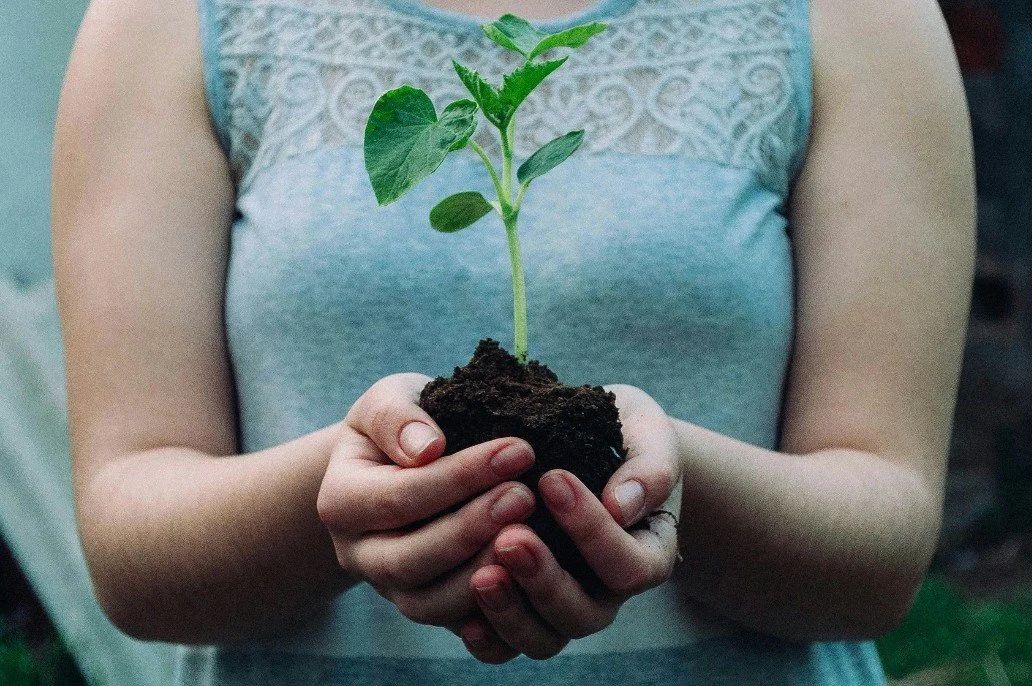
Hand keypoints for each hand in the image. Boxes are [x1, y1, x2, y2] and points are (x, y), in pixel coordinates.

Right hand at [316, 373, 537, 633]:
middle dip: (472, 529)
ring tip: (533, 535)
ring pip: (430, 604)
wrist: (398, 464)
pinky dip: (493, 611)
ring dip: (484, 572)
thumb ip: (396, 417)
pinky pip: (456, 626)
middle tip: (526, 496)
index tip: (518, 450)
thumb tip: (427, 447)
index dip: (460, 477)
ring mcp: (390, 589)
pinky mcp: (426, 608)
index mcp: (341, 501)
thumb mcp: (388, 401)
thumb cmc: (401, 425)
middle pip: (410, 560)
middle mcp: (358, 554)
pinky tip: (531, 579)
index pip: (400, 496)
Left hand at [459, 384, 682, 661]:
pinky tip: (463, 616)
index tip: (553, 479)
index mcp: (647, 554)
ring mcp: (564, 607)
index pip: (627, 565)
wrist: (595, 445)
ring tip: (481, 574)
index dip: (592, 531)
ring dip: (511, 611)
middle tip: (510, 536)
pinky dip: (487, 636)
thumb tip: (622, 504)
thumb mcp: (648, 435)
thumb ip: (649, 467)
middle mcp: (607, 592)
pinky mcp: (524, 610)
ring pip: (543, 638)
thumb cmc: (626, 435)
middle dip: (544, 579)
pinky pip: (506, 646)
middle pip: (582, 614)